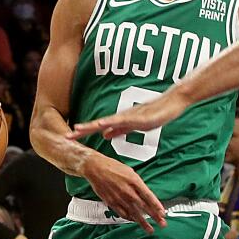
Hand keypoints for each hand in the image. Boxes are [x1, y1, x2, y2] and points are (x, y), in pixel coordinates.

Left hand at [68, 88, 188, 141]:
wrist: (172, 101)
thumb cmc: (155, 113)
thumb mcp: (133, 125)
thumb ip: (119, 129)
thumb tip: (103, 135)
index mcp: (118, 121)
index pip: (96, 128)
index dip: (82, 132)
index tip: (68, 137)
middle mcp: (120, 117)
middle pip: (97, 124)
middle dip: (81, 130)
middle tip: (66, 136)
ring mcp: (129, 116)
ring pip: (106, 121)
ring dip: (92, 126)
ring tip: (78, 129)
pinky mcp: (139, 117)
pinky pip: (123, 121)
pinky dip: (112, 123)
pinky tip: (103, 125)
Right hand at [81, 155, 166, 233]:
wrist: (95, 168)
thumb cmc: (112, 167)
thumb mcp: (130, 172)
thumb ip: (138, 184)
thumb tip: (145, 194)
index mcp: (134, 181)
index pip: (149, 196)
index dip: (157, 206)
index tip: (163, 213)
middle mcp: (128, 191)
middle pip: (144, 207)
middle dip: (154, 217)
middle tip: (162, 224)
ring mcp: (119, 198)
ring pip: (134, 213)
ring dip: (143, 222)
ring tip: (149, 229)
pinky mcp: (111, 202)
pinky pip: (123, 213)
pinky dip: (130, 218)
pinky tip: (134, 221)